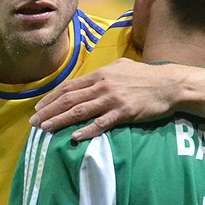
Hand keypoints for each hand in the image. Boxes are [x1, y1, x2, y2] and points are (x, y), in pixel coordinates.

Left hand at [30, 59, 177, 140]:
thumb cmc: (147, 76)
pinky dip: (86, 131)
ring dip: (60, 120)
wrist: (170, 85)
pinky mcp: (124, 113)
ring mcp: (113, 99)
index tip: (38, 108)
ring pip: (80, 111)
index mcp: (100, 74)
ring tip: (45, 129)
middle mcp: (103, 85)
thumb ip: (105, 74)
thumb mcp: (122, 67)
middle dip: (49, 111)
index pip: (69, 87)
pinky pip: (101, 123)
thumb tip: (91, 79)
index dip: (51, 98)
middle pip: (69, 99)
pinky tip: (74, 137)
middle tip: (34, 122)